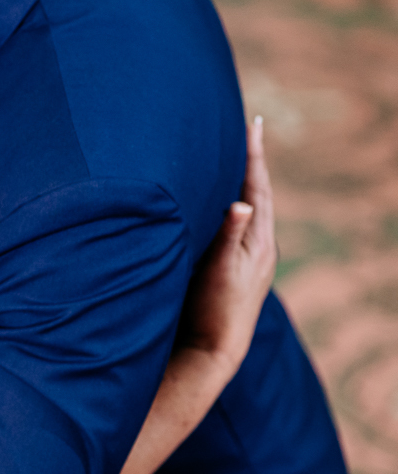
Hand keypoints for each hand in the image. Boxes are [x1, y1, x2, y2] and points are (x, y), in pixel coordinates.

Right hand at [180, 117, 275, 375]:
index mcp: (260, 241)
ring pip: (250, 209)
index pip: (258, 187)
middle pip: (258, 193)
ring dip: (244, 183)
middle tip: (248, 132)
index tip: (254, 124)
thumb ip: (230, 235)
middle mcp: (260, 246)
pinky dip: (234, 205)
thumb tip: (242, 203)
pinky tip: (225, 206)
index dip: (253, 155)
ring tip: (237, 161)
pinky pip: (240, 225)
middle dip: (252, 163)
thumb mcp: (220, 270)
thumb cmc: (213, 309)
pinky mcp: (238, 267)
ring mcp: (250, 258)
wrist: (215, 350)